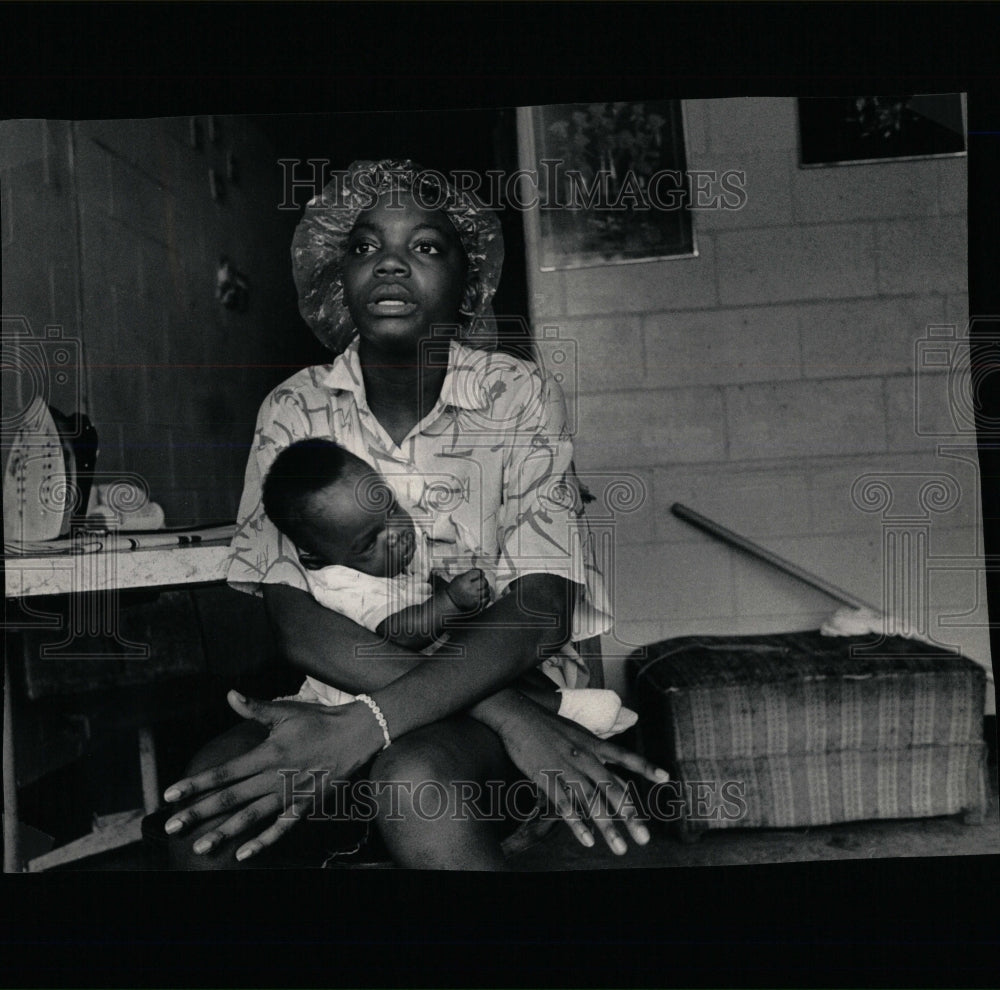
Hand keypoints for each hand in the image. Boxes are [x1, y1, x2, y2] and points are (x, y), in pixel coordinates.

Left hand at [161, 691, 383, 861]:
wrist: (358, 734)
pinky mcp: (305, 805)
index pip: (224, 772)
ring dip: (224, 832)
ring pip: (251, 818)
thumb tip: (230, 695)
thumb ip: (255, 708)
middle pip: (231, 799)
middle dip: (199, 813)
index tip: (171, 795)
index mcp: (268, 753)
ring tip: (199, 846)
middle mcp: (276, 777)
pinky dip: (263, 842)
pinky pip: (281, 828)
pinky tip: (243, 853)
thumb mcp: (286, 712)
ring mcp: (291, 794)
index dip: (196, 784)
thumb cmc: (319, 720)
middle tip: (172, 827)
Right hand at [445, 568, 491, 611]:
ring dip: (485, 588)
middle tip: (481, 580)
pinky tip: (483, 594)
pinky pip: (487, 599)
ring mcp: (473, 598)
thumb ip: (470, 573)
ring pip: (486, 591)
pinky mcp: (476, 605)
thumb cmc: (455, 588)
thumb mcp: (459, 578)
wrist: (451, 601)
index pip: (477, 573)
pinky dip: (486, 596)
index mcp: (464, 581)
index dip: (480, 572)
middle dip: (483, 580)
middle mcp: (469, 589)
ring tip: (481, 588)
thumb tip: (481, 572)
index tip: (480, 573)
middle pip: (483, 582)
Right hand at [494, 697, 668, 855]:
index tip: (665, 777)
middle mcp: (585, 757)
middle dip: (629, 816)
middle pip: (612, 789)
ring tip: (620, 848)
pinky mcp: (546, 777)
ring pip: (591, 802)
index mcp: (593, 744)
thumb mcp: (578, 733)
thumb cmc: (548, 725)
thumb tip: (616, 770)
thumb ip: (597, 752)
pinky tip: (586, 840)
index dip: (645, 766)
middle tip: (644, 838)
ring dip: (607, 828)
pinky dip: (576, 824)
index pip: (625, 756)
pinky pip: (564, 805)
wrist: (518, 715)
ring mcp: (566, 768)